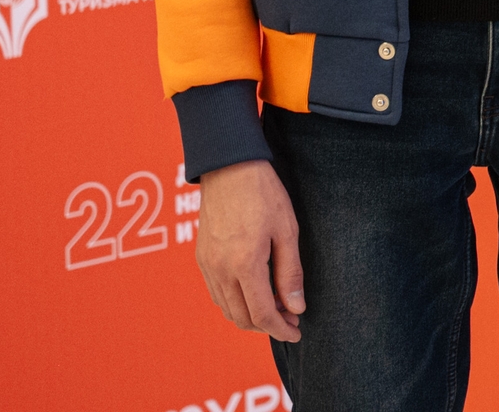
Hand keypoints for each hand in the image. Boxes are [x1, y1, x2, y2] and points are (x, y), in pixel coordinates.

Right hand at [196, 159, 304, 340]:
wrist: (229, 167)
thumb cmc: (263, 194)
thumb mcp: (287, 230)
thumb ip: (290, 272)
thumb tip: (295, 307)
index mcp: (244, 264)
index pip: (262, 313)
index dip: (281, 329)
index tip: (297, 331)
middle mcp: (220, 270)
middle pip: (242, 317)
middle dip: (268, 325)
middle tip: (291, 316)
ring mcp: (207, 265)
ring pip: (227, 309)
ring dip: (251, 316)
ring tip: (276, 304)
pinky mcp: (201, 258)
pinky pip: (217, 293)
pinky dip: (235, 302)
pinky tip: (254, 291)